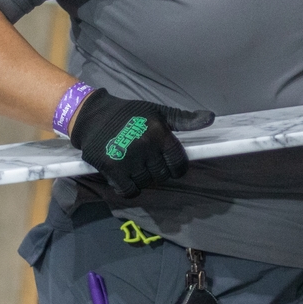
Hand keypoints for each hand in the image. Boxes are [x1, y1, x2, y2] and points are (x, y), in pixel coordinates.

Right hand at [69, 89, 214, 198]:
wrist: (92, 116)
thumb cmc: (129, 114)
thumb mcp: (158, 112)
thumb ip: (184, 119)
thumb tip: (210, 118)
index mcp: (159, 133)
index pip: (179, 163)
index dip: (177, 167)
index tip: (170, 163)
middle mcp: (145, 147)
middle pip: (163, 175)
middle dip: (158, 170)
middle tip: (147, 159)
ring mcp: (128, 159)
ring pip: (147, 183)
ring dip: (142, 178)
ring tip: (133, 163)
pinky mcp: (111, 169)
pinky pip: (129, 191)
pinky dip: (129, 188)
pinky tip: (125, 177)